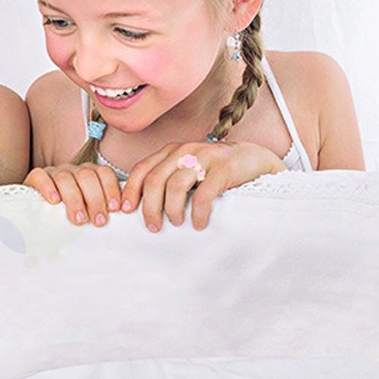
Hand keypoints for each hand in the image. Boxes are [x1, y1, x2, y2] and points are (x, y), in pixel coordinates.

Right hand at [23, 163, 121, 225]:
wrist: (37, 215)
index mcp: (89, 174)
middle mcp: (73, 170)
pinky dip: (48, 187)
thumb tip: (121, 216)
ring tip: (79, 219)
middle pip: (87, 176)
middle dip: (95, 199)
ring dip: (75, 199)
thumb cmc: (67, 214)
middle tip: (99, 221)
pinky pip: (41, 176)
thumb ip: (102, 209)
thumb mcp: (88, 210)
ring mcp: (54, 172)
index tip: (114, 209)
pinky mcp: (36, 177)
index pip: (104, 173)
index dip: (111, 189)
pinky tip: (54, 201)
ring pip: (66, 178)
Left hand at [121, 140, 286, 230]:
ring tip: (177, 223)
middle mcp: (184, 151)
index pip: (141, 170)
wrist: (252, 158)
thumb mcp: (185, 169)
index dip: (131, 192)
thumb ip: (165, 179)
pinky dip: (198, 213)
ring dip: (172, 210)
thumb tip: (140, 205)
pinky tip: (199, 223)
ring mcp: (204, 157)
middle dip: (150, 208)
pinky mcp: (224, 168)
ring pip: (175, 187)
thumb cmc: (212, 170)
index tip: (126, 211)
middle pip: (154, 181)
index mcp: (170, 152)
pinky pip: (203, 194)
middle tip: (153, 227)